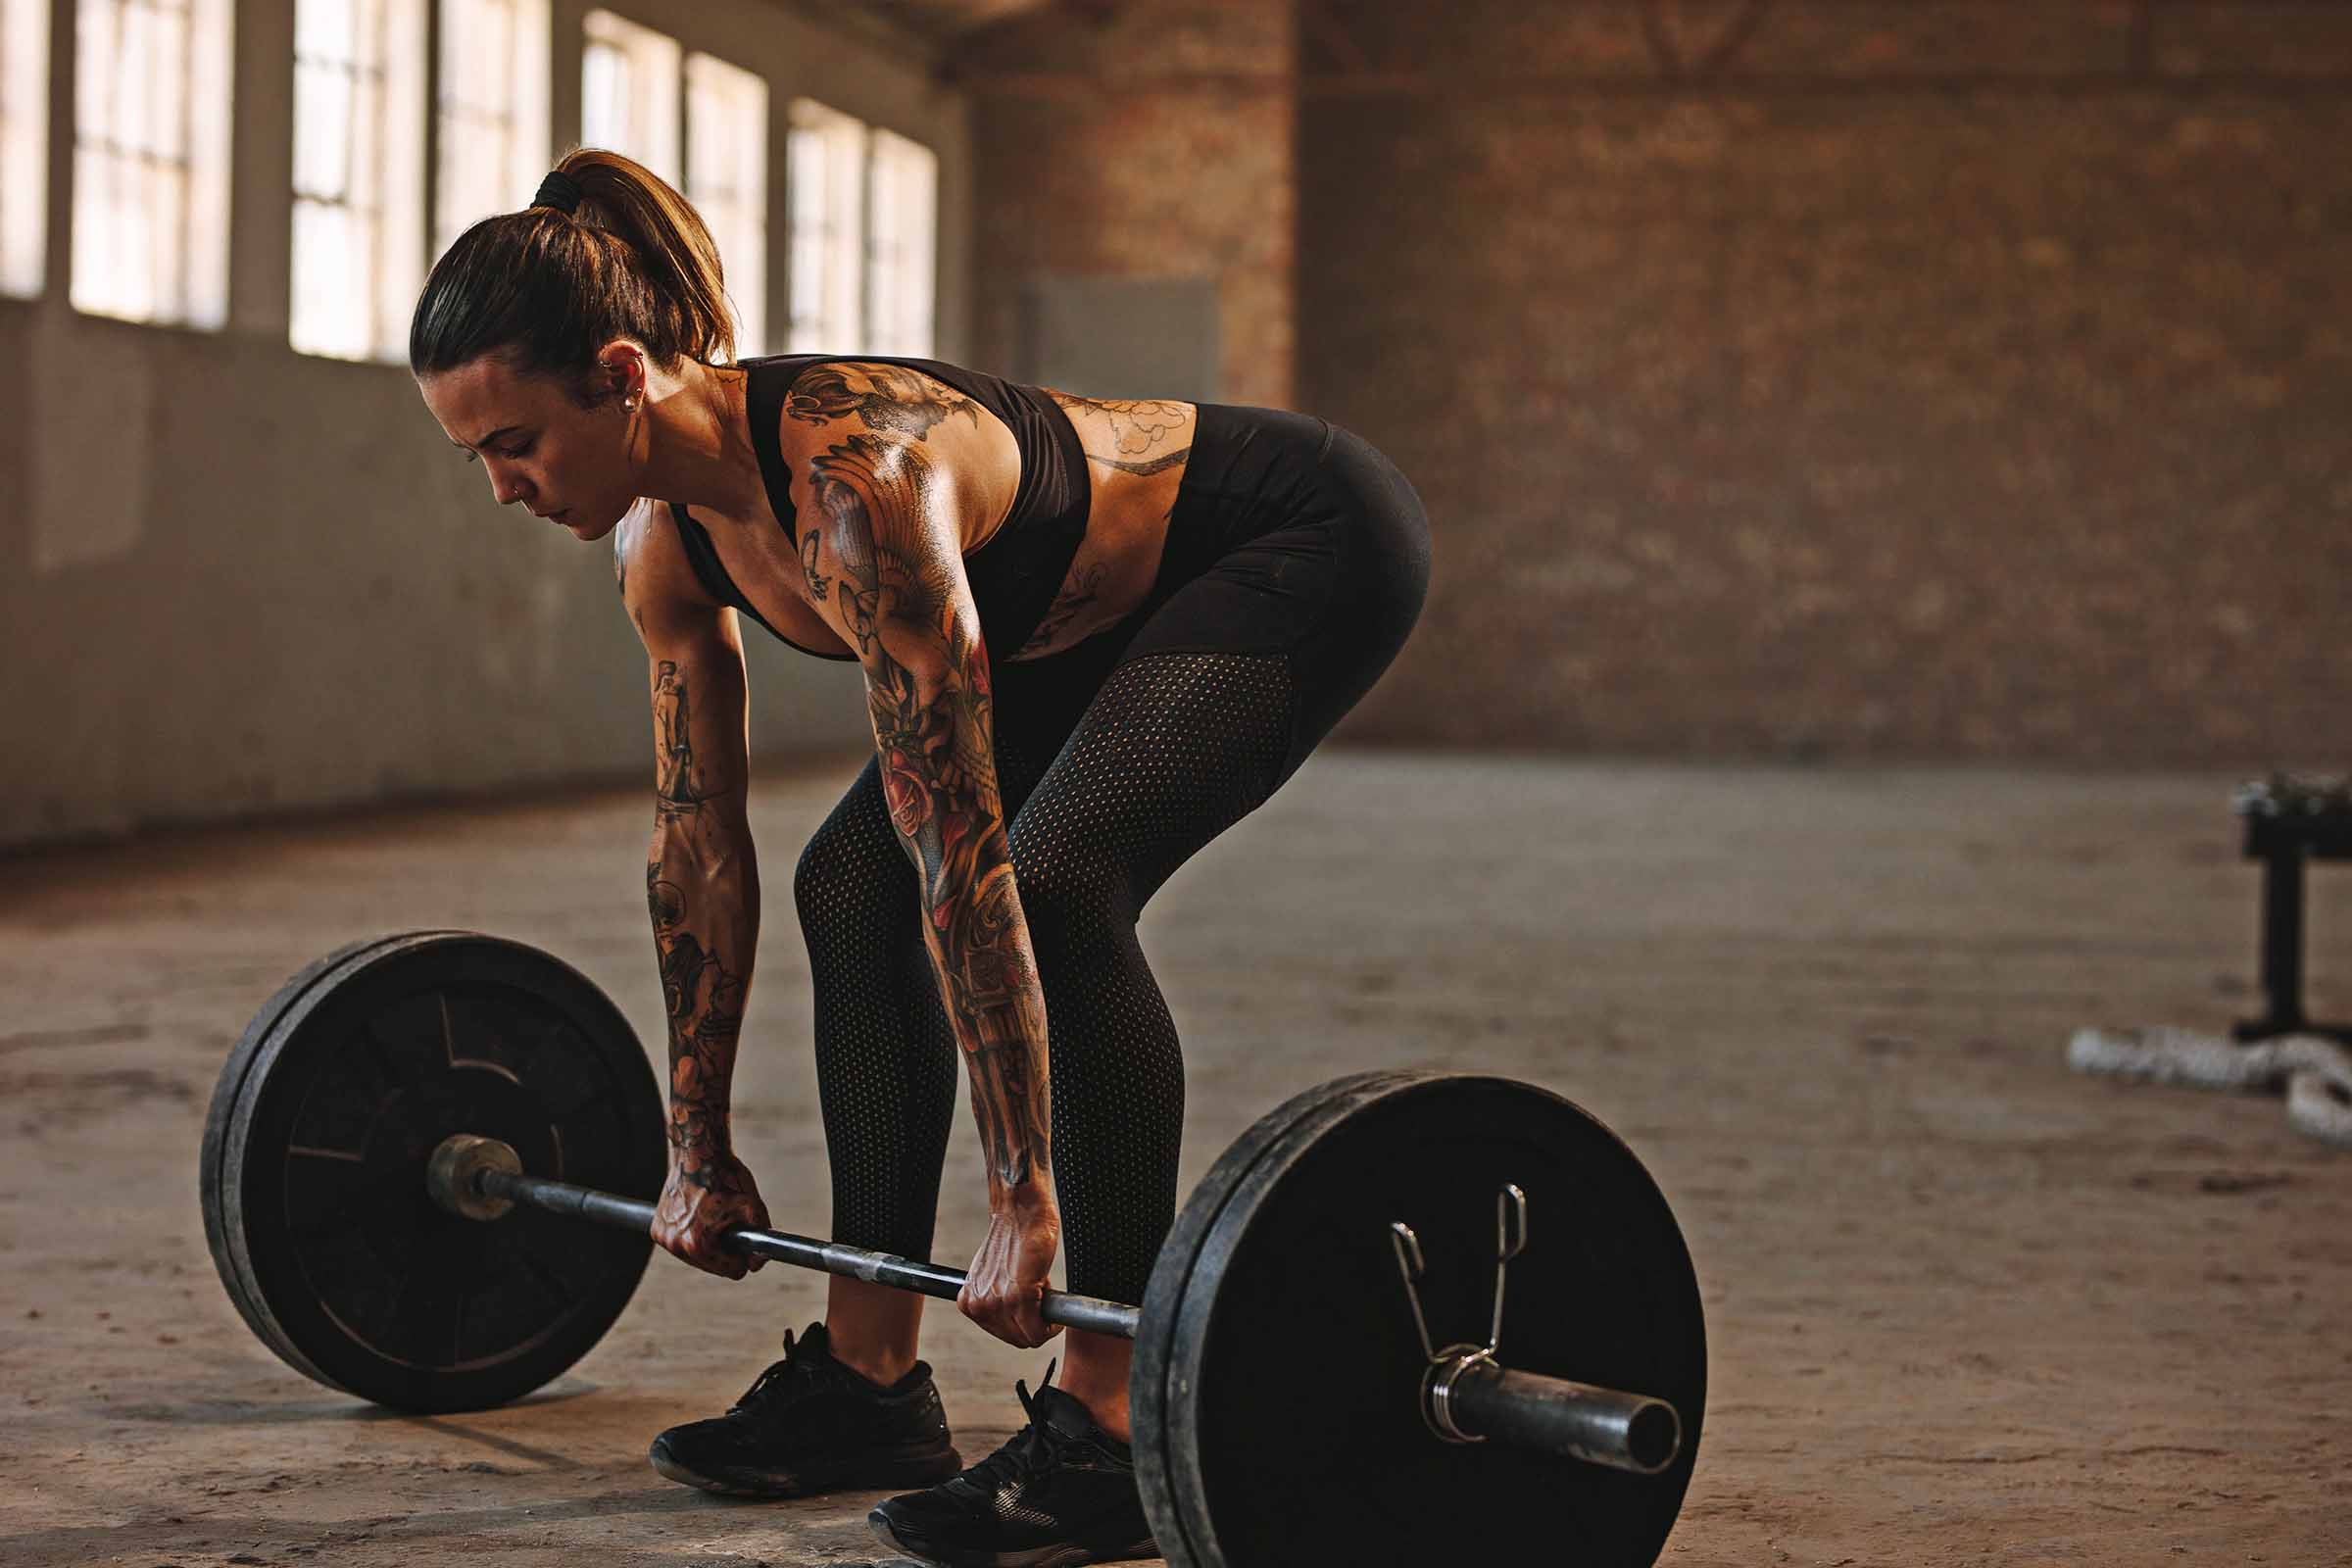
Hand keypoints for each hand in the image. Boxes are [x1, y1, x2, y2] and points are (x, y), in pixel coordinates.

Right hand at [651, 1153, 769, 1279]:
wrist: (697, 1151)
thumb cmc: (725, 1176)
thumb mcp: (753, 1206)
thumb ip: (760, 1238)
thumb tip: (757, 1265)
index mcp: (698, 1244)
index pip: (732, 1271)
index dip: (744, 1256)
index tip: (745, 1237)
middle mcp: (675, 1245)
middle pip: (713, 1266)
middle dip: (725, 1249)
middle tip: (730, 1221)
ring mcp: (663, 1237)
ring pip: (697, 1257)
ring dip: (708, 1243)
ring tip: (715, 1216)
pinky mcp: (656, 1229)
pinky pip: (682, 1243)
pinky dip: (692, 1234)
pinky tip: (700, 1214)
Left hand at [959, 1188, 1061, 1348]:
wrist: (1021, 1212)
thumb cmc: (1013, 1238)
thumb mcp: (992, 1276)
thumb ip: (995, 1299)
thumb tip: (1011, 1319)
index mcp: (969, 1302)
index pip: (1002, 1334)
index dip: (1023, 1323)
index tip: (1032, 1308)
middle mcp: (979, 1306)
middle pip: (1016, 1339)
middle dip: (1034, 1323)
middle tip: (1039, 1296)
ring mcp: (997, 1304)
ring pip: (1030, 1337)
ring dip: (1043, 1317)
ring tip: (1040, 1287)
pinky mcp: (1019, 1296)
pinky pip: (1040, 1331)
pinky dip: (1052, 1321)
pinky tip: (1048, 1293)